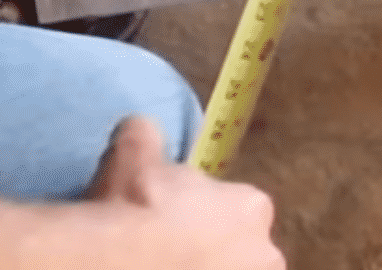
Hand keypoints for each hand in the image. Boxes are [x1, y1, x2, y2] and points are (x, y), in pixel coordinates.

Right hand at [88, 116, 283, 269]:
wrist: (116, 264)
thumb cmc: (134, 208)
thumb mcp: (133, 157)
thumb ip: (146, 138)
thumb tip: (140, 126)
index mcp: (253, 208)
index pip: (238, 212)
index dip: (205, 220)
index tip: (176, 227)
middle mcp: (265, 255)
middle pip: (240, 255)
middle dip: (212, 257)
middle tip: (170, 258)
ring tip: (164, 268)